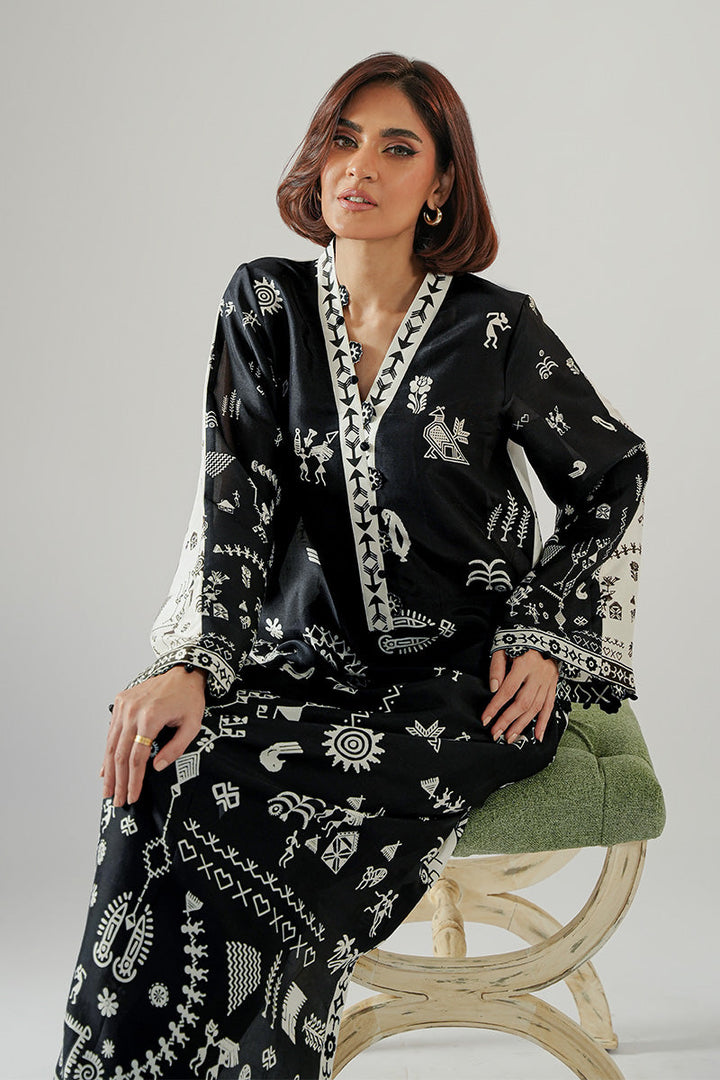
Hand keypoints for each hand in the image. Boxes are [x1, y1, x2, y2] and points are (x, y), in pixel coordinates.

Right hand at [100, 665, 206, 806]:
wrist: (183, 673)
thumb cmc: (189, 699)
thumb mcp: (192, 725)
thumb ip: (175, 748)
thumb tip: (156, 767)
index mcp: (151, 717)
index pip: (137, 758)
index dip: (133, 781)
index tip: (132, 797)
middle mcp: (132, 711)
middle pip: (119, 754)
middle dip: (117, 781)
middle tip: (117, 800)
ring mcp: (124, 705)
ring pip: (111, 744)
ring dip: (109, 770)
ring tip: (108, 790)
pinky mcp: (120, 702)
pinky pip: (112, 731)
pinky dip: (108, 751)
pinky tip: (105, 768)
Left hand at [481, 648, 558, 743]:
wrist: (543, 631)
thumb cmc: (518, 639)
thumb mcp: (504, 647)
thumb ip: (498, 667)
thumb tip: (494, 689)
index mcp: (525, 663)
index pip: (508, 690)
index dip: (496, 706)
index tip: (486, 719)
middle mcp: (539, 674)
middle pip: (523, 702)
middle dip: (508, 720)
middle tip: (496, 733)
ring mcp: (549, 680)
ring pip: (536, 707)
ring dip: (523, 725)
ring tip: (510, 737)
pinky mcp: (554, 684)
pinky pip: (550, 706)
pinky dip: (544, 722)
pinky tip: (538, 736)